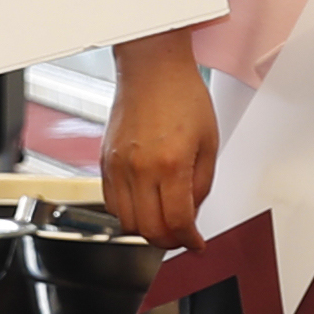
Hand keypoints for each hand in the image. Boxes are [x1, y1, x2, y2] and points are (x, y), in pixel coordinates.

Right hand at [102, 32, 219, 251]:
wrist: (152, 69)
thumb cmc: (182, 96)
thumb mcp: (209, 143)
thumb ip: (201, 184)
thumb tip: (193, 214)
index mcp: (171, 164)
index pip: (177, 221)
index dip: (189, 241)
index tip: (196, 244)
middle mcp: (140, 168)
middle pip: (148, 229)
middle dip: (168, 241)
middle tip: (182, 237)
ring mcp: (117, 167)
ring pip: (126, 222)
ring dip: (146, 230)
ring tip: (164, 221)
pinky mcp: (104, 162)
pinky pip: (111, 203)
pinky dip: (128, 213)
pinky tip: (144, 204)